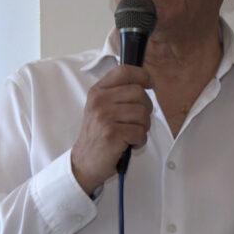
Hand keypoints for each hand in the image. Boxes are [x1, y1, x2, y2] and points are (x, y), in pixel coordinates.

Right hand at [71, 65, 151, 193]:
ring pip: (142, 113)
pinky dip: (140, 140)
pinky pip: (140, 132)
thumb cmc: (98, 134)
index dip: (142, 75)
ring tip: (131, 133)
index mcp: (98, 91)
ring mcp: (104, 117)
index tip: (149, 84)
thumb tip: (145, 82)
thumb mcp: (101, 108)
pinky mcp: (112, 134)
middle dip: (145, 108)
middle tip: (137, 121)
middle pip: (138, 93)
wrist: (84, 161)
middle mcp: (99, 101)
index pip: (124, 71)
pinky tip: (129, 143)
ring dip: (143, 127)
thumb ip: (118, 93)